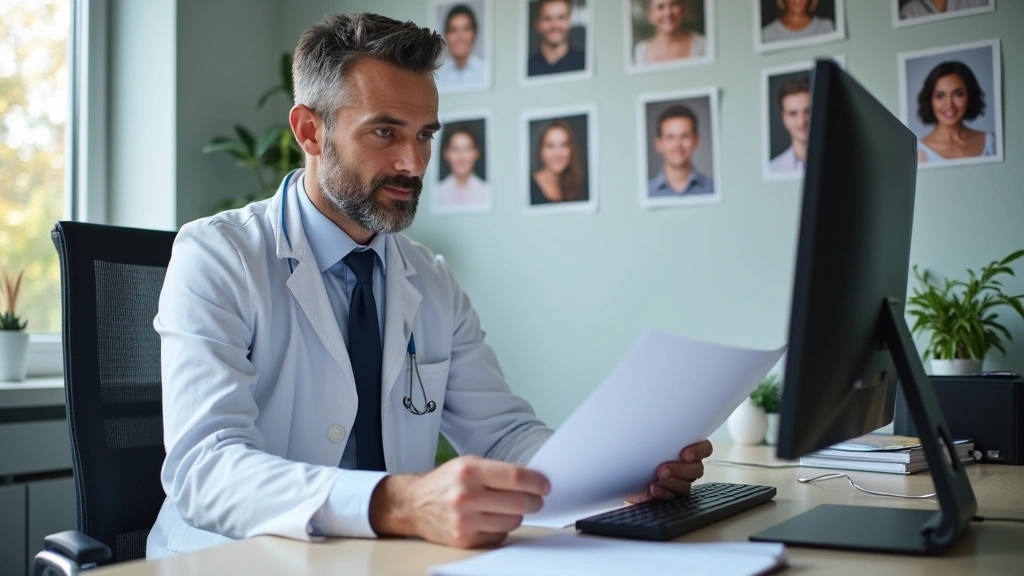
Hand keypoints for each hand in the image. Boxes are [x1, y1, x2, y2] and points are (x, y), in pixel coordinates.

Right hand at [369, 455, 549, 548]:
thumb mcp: (468, 464)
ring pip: (513, 521)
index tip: (544, 486)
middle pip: (518, 502)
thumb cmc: (446, 482)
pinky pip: (499, 536)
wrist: (414, 504)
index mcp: (470, 471)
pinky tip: (492, 519)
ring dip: (518, 515)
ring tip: (509, 508)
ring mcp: (465, 520)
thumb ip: (498, 470)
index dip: (536, 482)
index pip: (515, 477)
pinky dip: (502, 528)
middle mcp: (467, 496)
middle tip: (536, 499)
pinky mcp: (465, 539)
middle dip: (534, 501)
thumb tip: (532, 480)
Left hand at [624, 440, 712, 503]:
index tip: (685, 454)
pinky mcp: (669, 493)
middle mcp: (686, 465)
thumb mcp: (644, 439)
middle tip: (663, 469)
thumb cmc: (637, 454)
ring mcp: (679, 480)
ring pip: (686, 484)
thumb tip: (646, 420)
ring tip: (657, 479)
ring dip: (672, 482)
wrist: (625, 475)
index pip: (704, 448)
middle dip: (681, 469)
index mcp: (686, 448)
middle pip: (696, 468)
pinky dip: (664, 492)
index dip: (699, 451)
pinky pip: (673, 496)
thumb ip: (655, 434)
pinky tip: (654, 488)